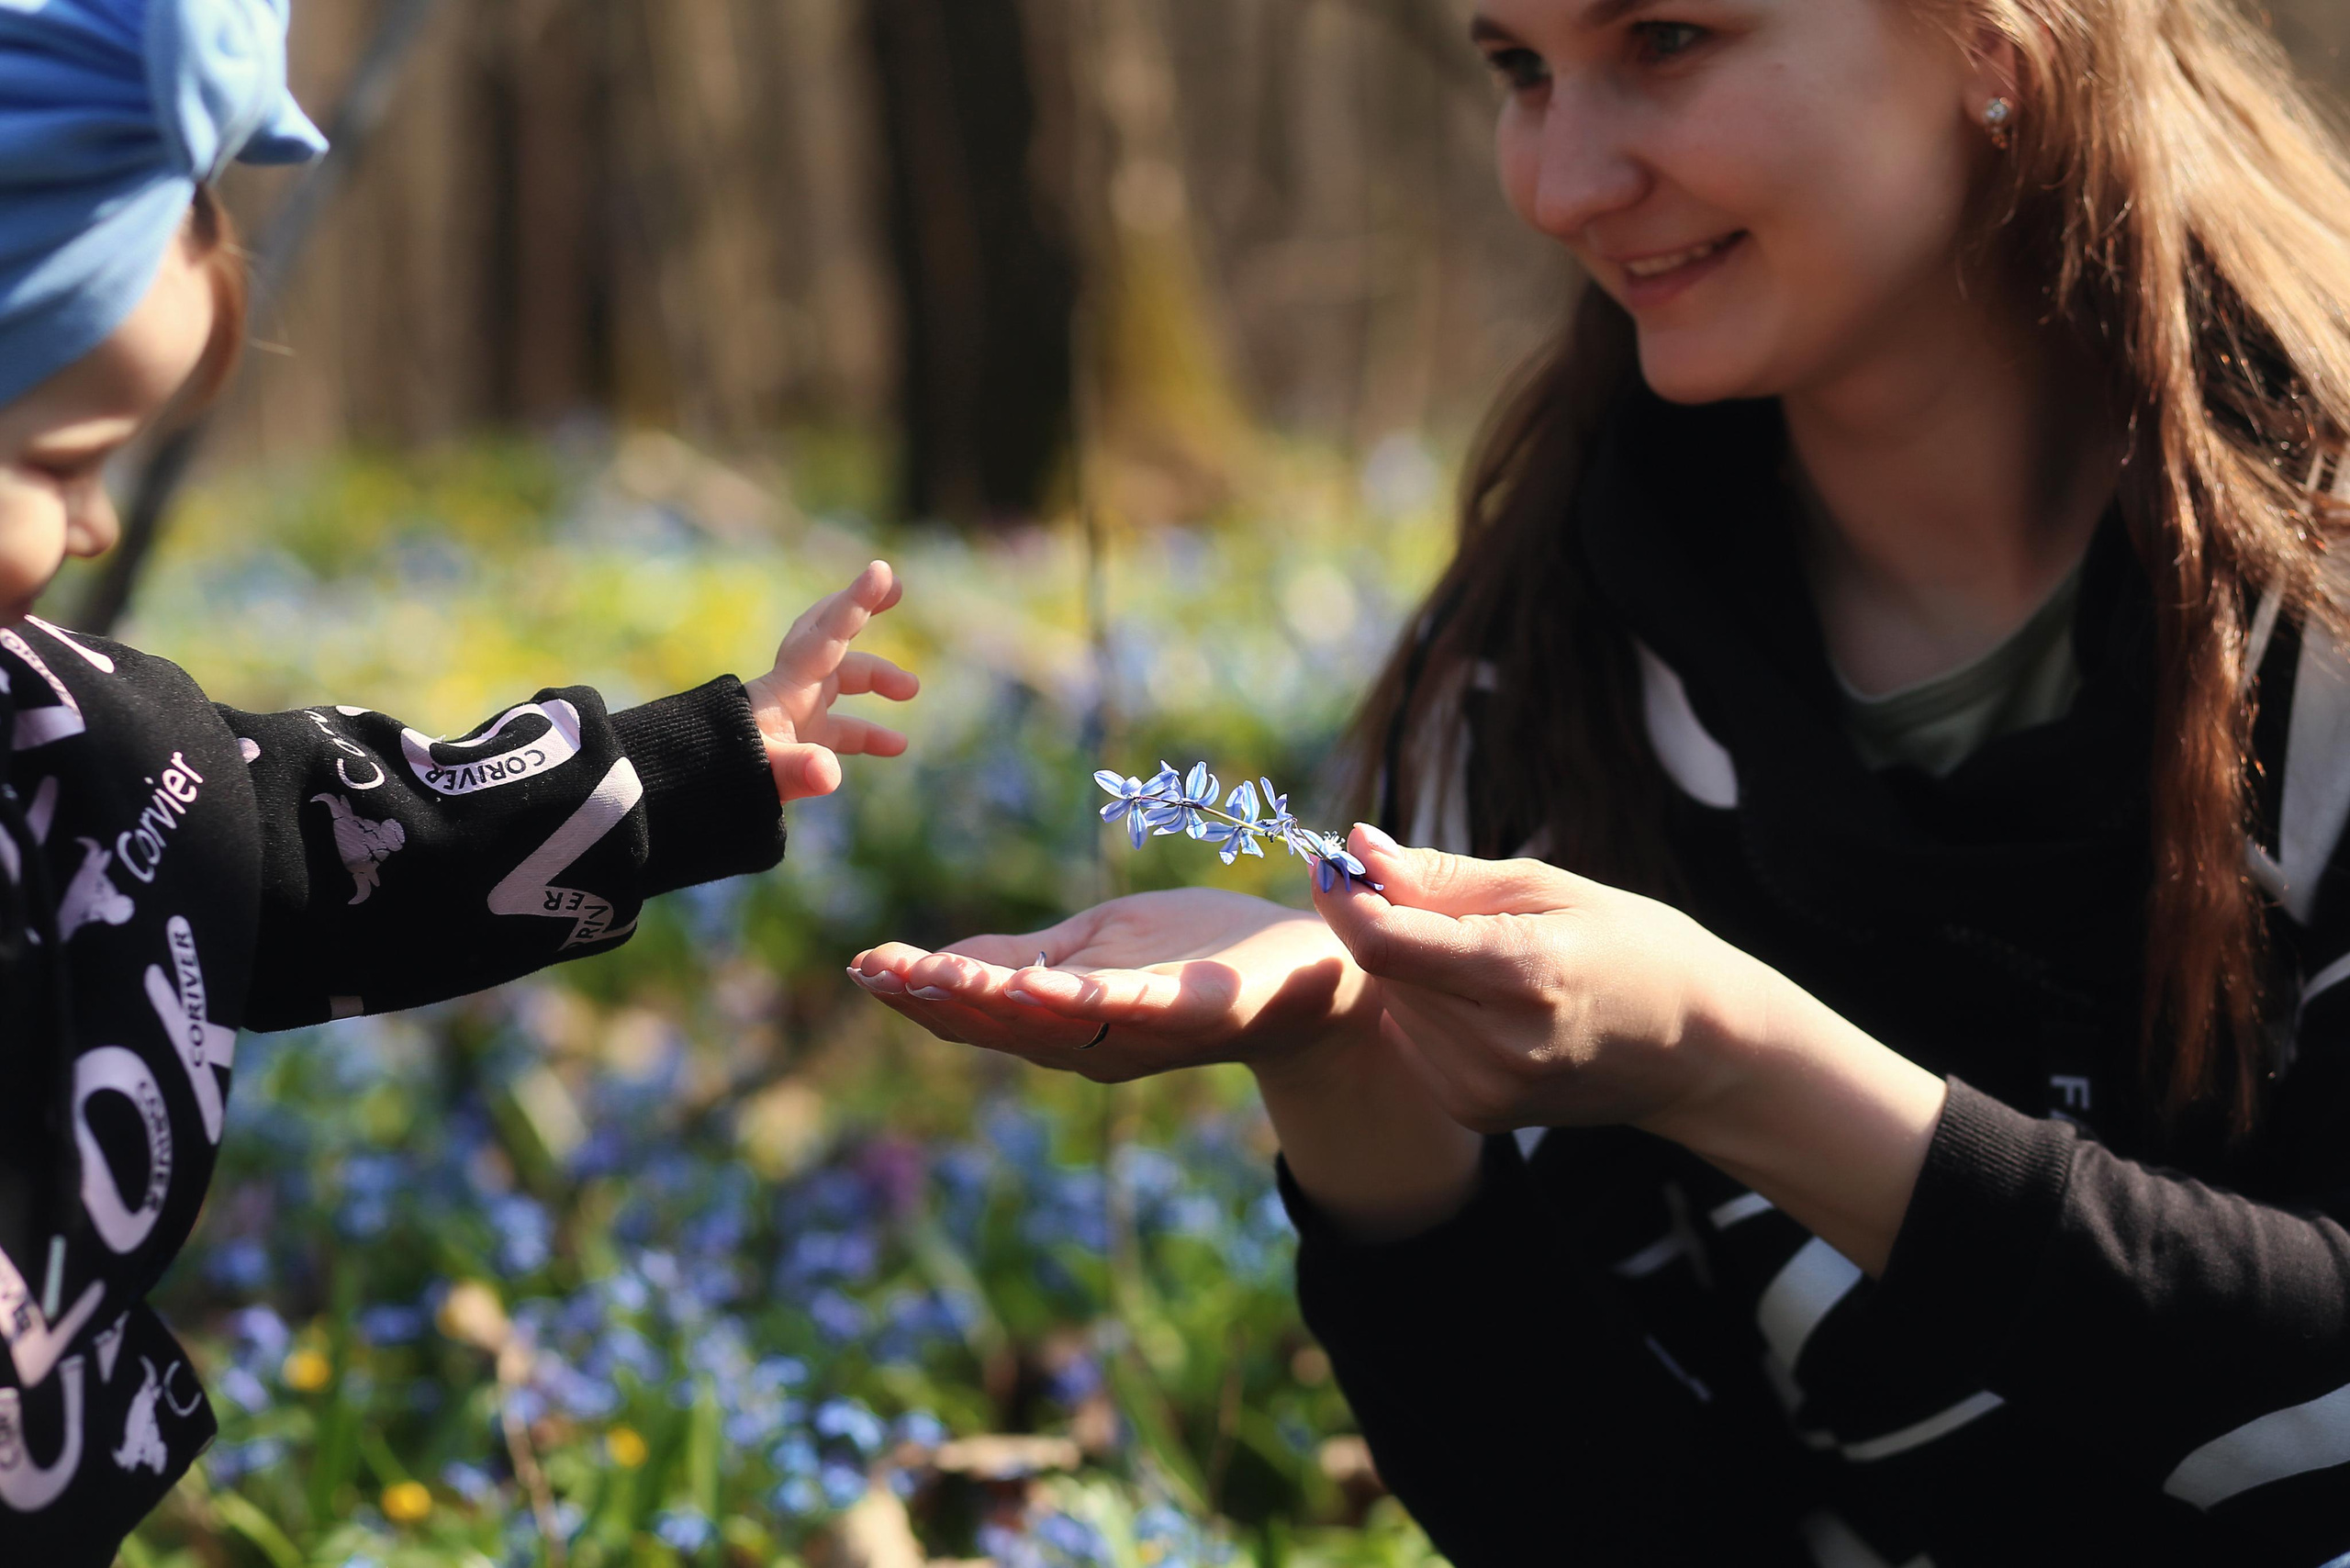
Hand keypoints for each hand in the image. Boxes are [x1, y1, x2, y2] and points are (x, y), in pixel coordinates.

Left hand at [744, 561, 919, 801]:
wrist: (690, 791)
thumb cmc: (722, 776)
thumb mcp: (761, 773)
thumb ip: (796, 771)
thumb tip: (830, 774)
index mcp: (786, 688)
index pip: (827, 636)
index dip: (854, 603)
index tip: (880, 570)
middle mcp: (793, 690)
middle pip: (829, 635)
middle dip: (859, 608)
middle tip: (894, 585)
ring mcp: (797, 712)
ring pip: (842, 679)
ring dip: (877, 678)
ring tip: (912, 689)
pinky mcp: (802, 739)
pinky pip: (843, 728)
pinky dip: (869, 734)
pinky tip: (899, 746)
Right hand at [846, 890, 1380, 1082]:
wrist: (1311, 968)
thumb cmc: (1201, 952)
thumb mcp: (1099, 944)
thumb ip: (1026, 957)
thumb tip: (935, 963)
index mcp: (1068, 1023)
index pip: (980, 1010)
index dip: (921, 993)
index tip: (865, 965)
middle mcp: (1095, 1044)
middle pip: (1002, 1025)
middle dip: (936, 999)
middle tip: (876, 971)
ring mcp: (1144, 1033)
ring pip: (1052, 1024)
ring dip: (989, 1001)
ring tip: (930, 977)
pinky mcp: (1194, 1011)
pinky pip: (1126, 1012)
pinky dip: (1078, 1004)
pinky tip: (1034, 987)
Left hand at [1312, 823, 1766, 1135]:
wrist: (1698, 1048)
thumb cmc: (1630, 946)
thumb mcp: (1547, 887)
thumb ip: (1442, 875)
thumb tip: (1355, 844)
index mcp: (1522, 973)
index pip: (1386, 943)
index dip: (1345, 899)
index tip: (1332, 861)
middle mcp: (1499, 1045)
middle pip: (1386, 971)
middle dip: (1388, 924)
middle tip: (1440, 901)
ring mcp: (1487, 1090)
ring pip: (1395, 1007)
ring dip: (1413, 972)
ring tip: (1489, 959)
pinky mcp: (1478, 1115)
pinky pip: (1415, 1043)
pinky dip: (1431, 1013)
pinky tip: (1490, 1005)